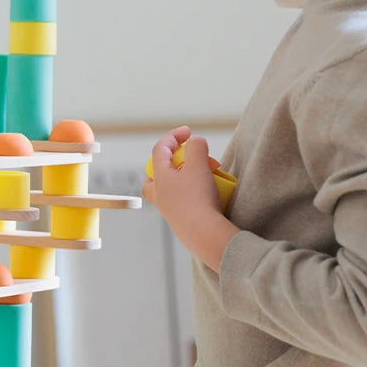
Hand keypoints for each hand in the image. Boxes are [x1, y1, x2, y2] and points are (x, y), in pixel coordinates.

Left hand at [142, 126, 238, 270]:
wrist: (204, 234)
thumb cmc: (198, 198)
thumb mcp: (199, 165)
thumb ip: (197, 147)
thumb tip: (195, 142)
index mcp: (159, 177)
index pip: (159, 149)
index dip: (173, 136)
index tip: (188, 132)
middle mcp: (158, 193)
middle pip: (157, 172)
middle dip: (175, 161)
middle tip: (193, 159)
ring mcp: (167, 209)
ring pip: (171, 187)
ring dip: (187, 177)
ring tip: (207, 176)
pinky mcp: (179, 220)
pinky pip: (182, 201)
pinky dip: (193, 192)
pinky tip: (208, 195)